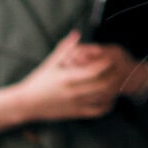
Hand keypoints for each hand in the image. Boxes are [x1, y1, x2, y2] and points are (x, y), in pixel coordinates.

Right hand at [0, 35, 142, 130]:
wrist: (27, 103)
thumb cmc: (39, 80)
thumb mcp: (50, 63)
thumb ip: (66, 48)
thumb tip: (77, 33)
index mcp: (67, 77)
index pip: (92, 70)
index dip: (104, 64)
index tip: (111, 57)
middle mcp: (73, 92)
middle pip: (102, 85)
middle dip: (113, 76)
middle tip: (120, 69)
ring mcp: (76, 104)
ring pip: (102, 98)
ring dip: (113, 90)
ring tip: (118, 81)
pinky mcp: (76, 113)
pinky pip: (97, 111)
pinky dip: (107, 104)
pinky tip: (110, 97)